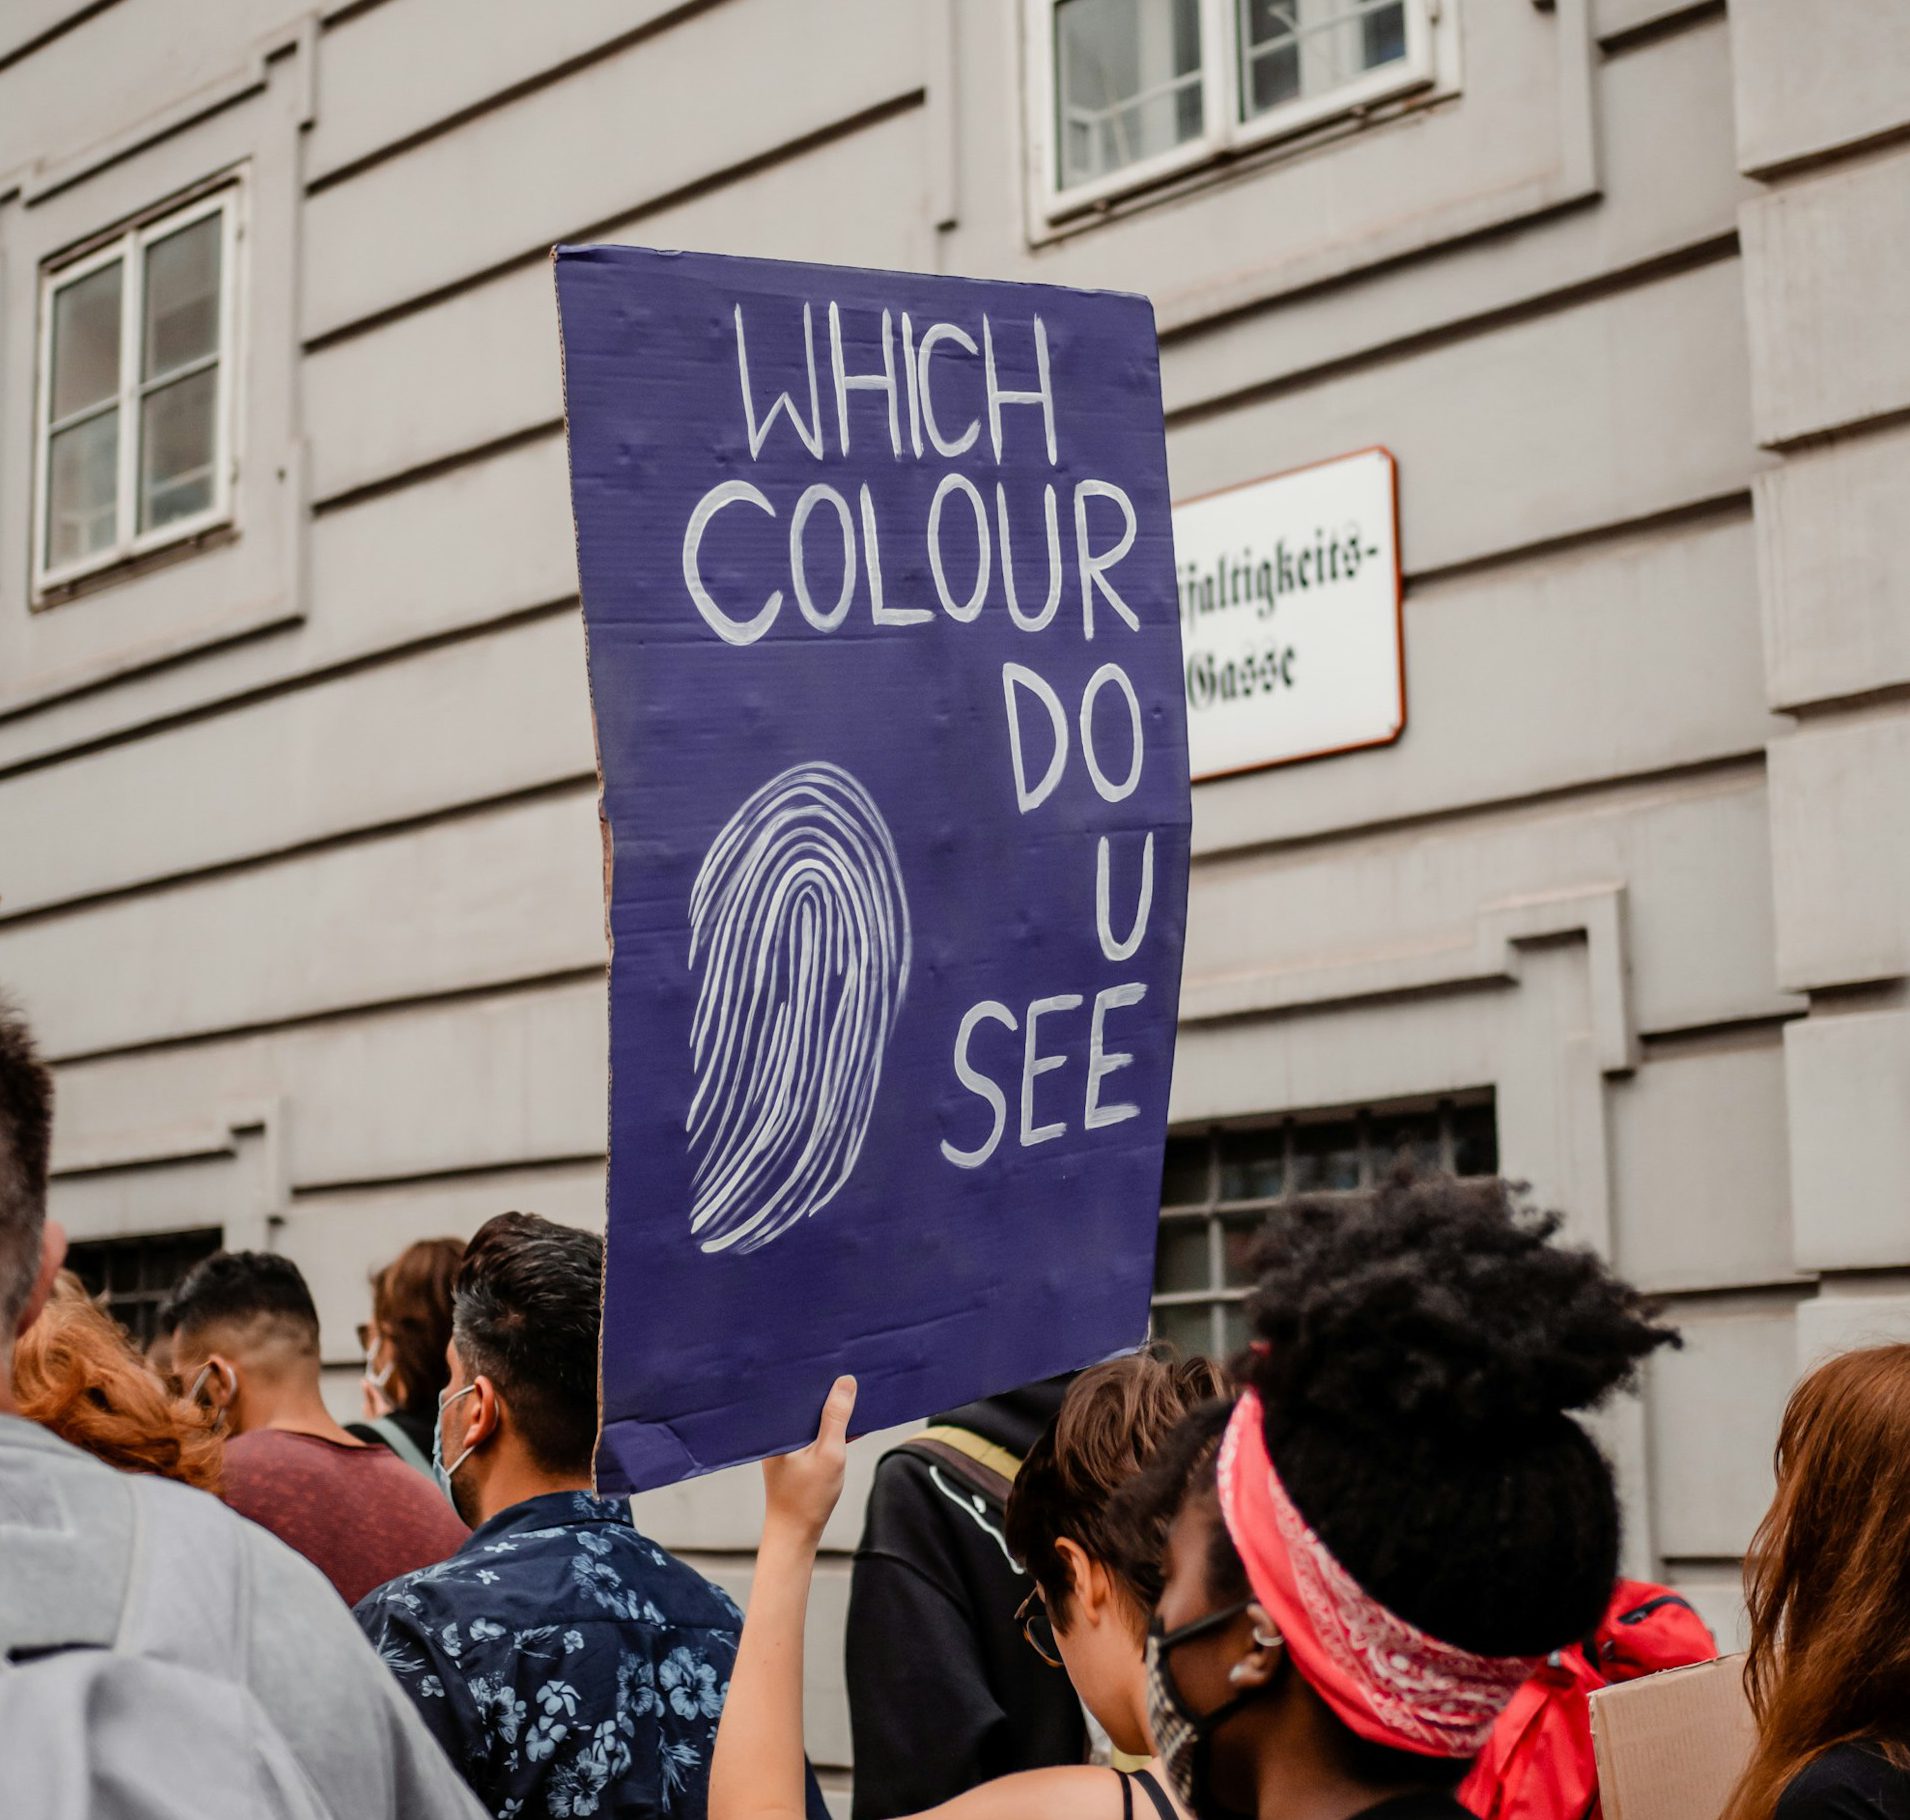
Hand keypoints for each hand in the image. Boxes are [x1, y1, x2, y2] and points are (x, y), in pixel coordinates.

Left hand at [761, 1375, 855, 1548]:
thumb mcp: (830, 1453)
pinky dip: (828, 1425)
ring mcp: (784, 1442)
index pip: (793, 1388)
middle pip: (801, 1399)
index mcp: (775, 1427)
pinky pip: (812, 1430)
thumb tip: (846, 1381)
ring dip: (828, 1406)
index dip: (813, 1371)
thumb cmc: (808, 1498)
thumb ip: (837, 1417)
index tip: (832, 1352)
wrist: (794, 1535)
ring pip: (809, 1415)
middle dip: (824, 1385)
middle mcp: (775, 1431)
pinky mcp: (793, 1453)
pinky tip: (850, 1418)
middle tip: (847, 1364)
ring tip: (852, 1385)